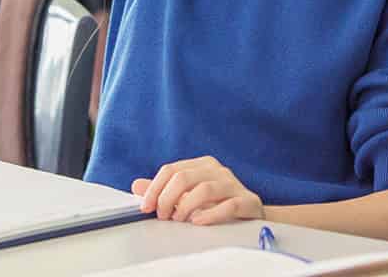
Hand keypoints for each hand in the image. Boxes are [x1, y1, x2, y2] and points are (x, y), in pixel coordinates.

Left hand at [131, 156, 264, 224]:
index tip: (145, 207)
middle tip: (162, 216)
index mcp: (201, 164)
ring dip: (186, 207)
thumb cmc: (216, 203)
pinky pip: (228, 205)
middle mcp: (217, 169)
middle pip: (184, 177)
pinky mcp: (247, 200)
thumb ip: (164, 190)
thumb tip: (136, 185)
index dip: (155, 189)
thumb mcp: (188, 195)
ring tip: (179, 220)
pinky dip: (211, 214)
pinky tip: (198, 222)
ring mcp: (233, 184)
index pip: (171, 170)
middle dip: (167, 198)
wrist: (250, 213)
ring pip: (205, 189)